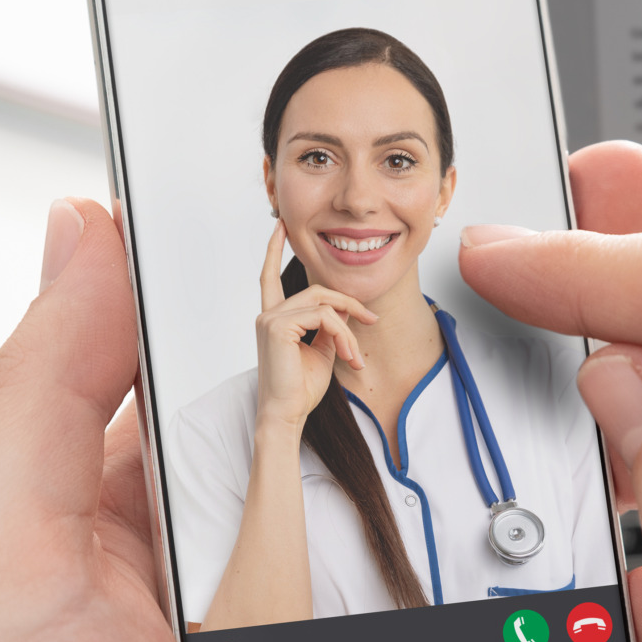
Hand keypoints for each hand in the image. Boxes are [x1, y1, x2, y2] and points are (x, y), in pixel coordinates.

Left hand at [0, 144, 641, 641]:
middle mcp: (292, 584)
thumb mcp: (8, 566)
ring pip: (519, 555)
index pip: (298, 351)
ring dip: (594, 491)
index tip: (465, 187)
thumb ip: (53, 388)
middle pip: (435, 437)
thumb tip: (85, 224)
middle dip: (527, 351)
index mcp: (183, 515)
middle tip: (612, 269)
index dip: (379, 267)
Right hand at [252, 222, 372, 429]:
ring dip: (348, 328)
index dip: (275, 250)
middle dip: (349, 303)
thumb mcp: (322, 350)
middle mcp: (268, 314)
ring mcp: (270, 319)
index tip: (281, 226)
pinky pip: (323, 318)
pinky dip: (342, 335)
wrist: (288, 414)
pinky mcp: (277, 327)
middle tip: (372, 319)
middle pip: (318, 291)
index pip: (270, 276)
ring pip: (324, 305)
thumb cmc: (301, 388)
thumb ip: (328, 327)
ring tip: (355, 356)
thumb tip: (344, 311)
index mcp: (275, 318)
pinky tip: (347, 356)